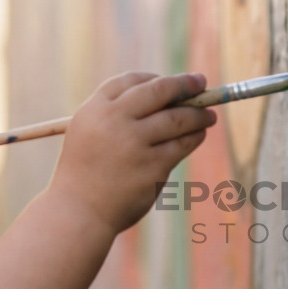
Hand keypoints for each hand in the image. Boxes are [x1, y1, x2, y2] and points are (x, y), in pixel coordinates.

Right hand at [51, 72, 215, 233]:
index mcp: (95, 109)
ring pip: (178, 118)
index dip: (155, 78)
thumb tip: (168, 97)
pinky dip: (195, 136)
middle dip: (184, 84)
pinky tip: (199, 134)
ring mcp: (135, 142)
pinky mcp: (153, 166)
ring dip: (198, 113)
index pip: (130, 81)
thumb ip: (117, 113)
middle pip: (158, 91)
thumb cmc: (85, 171)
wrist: (78, 210)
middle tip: (200, 82)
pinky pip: (182, 144)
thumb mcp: (88, 132)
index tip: (171, 83)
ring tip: (209, 115)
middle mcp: (115, 121)